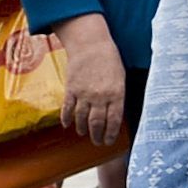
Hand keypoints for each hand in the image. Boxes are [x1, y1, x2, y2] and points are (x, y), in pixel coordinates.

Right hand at [52, 13, 126, 145]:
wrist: (91, 45)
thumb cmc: (110, 60)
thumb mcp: (120, 78)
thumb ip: (117, 97)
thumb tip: (115, 115)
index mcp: (116, 93)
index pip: (114, 120)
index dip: (111, 133)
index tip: (109, 141)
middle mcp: (100, 96)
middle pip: (97, 122)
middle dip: (97, 135)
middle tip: (97, 142)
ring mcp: (84, 93)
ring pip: (81, 118)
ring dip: (82, 129)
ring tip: (84, 134)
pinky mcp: (70, 89)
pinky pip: (67, 109)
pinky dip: (67, 119)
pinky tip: (68, 125)